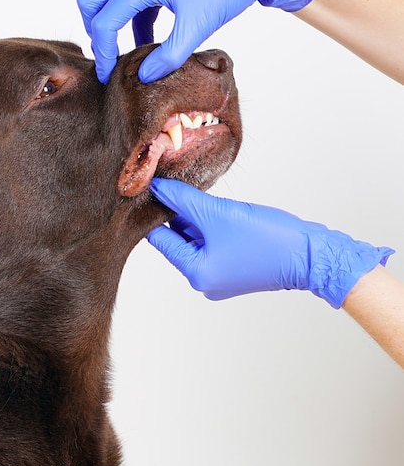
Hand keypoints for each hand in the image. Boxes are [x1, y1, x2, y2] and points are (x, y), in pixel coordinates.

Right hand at [77, 0, 326, 83]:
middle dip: (95, 32)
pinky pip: (132, 0)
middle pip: (92, 1)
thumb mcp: (198, 27)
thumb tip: (142, 77)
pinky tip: (150, 43)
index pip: (104, 21)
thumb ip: (168, 56)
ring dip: (113, 27)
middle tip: (109, 58)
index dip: (102, 52)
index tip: (107, 76)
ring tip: (129, 56)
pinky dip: (132, 22)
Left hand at [146, 178, 393, 307]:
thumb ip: (183, 200)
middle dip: (178, 213)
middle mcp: (204, 280)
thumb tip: (157, 188)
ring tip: (203, 195)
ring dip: (196, 217)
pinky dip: (212, 226)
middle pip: (177, 240)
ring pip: (196, 239)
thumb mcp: (218, 213)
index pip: (160, 239)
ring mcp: (220, 276)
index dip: (155, 212)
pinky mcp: (234, 268)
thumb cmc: (268, 239)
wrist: (312, 254)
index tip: (154, 188)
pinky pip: (213, 243)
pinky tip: (220, 209)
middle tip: (179, 184)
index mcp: (195, 273)